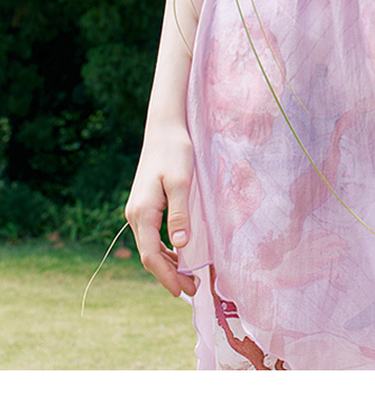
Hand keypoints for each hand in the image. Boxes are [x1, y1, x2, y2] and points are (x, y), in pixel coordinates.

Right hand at [125, 126, 196, 298]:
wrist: (164, 129)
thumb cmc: (174, 152)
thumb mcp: (180, 182)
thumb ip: (180, 214)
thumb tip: (181, 245)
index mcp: (142, 213)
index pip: (150, 255)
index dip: (166, 276)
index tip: (182, 291)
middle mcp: (135, 215)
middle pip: (149, 255)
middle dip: (169, 275)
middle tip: (193, 288)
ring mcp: (139, 210)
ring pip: (150, 246)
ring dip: (168, 264)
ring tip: (189, 277)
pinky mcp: (146, 205)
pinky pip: (153, 235)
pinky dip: (165, 249)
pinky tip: (180, 254)